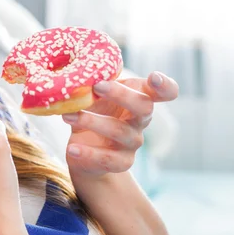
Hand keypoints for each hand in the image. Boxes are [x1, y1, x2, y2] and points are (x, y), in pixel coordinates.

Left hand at [61, 71, 178, 178]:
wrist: (85, 149)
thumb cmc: (94, 111)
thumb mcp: (95, 94)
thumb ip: (94, 82)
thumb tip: (78, 72)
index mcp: (139, 98)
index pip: (166, 92)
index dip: (165, 86)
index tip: (154, 77)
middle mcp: (140, 120)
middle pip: (144, 106)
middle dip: (121, 94)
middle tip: (96, 86)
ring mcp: (133, 142)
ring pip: (119, 131)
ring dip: (91, 121)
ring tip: (67, 116)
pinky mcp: (121, 162)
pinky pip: (107, 159)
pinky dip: (87, 154)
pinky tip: (72, 148)